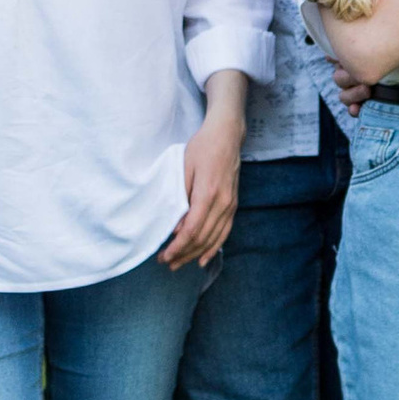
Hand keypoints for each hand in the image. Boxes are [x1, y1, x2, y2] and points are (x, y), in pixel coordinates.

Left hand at [160, 103, 244, 270]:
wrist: (226, 136)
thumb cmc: (202, 148)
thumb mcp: (184, 168)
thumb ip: (180, 197)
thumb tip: (177, 227)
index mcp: (208, 193)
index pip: (192, 229)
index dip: (178, 247)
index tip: (165, 255)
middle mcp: (222, 203)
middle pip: (202, 238)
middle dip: (183, 254)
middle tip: (166, 263)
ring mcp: (230, 205)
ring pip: (213, 238)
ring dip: (195, 253)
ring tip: (179, 263)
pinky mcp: (233, 205)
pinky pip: (224, 232)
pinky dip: (213, 247)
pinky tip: (203, 257)